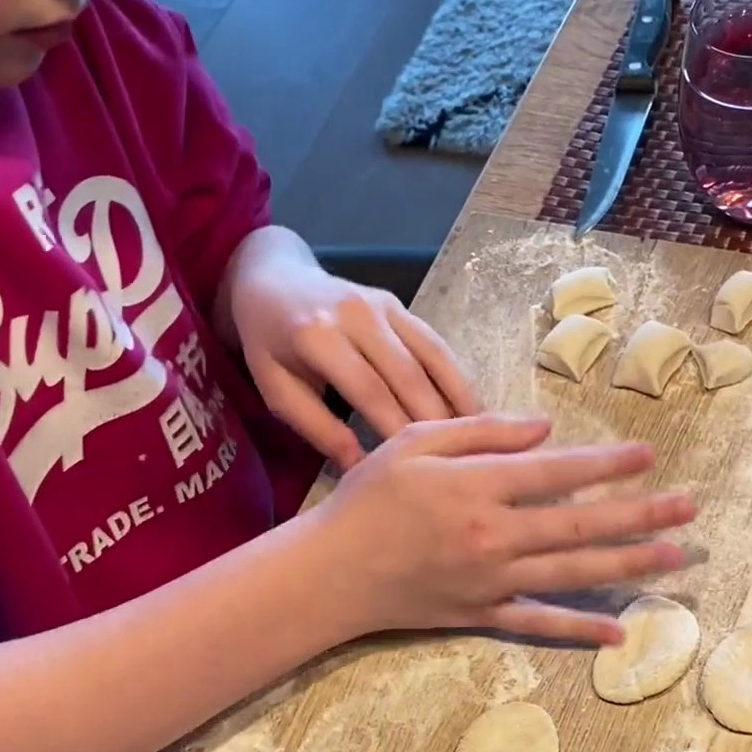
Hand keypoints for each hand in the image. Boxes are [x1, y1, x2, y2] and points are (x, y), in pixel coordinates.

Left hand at [232, 262, 481, 469]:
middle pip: (407, 376)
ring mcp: (385, 305)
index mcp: (318, 336)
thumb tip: (360, 466)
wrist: (274, 281)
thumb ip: (317, 428)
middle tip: (459, 465)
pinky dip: (458, 379)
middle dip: (434, 423)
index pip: (368, 391)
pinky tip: (474, 412)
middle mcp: (357, 315)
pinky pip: (436, 345)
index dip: (395, 431)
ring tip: (481, 441)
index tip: (417, 470)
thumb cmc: (270, 346)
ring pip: (432, 359)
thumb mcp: (277, 390)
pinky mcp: (401, 306)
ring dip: (458, 401)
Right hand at [312, 414, 695, 644]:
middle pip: (581, 524)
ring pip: (574, 572)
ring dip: (629, 565)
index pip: (558, 472)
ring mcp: (492, 581)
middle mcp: (494, 536)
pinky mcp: (482, 615)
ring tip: (674, 558)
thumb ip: (481, 432)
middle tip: (689, 507)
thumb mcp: (414, 443)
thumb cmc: (368, 500)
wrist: (330, 573)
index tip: (648, 455)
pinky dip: (580, 629)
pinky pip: (540, 623)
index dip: (608, 463)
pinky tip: (619, 632)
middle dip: (641, 514)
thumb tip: (545, 431)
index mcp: (477, 487)